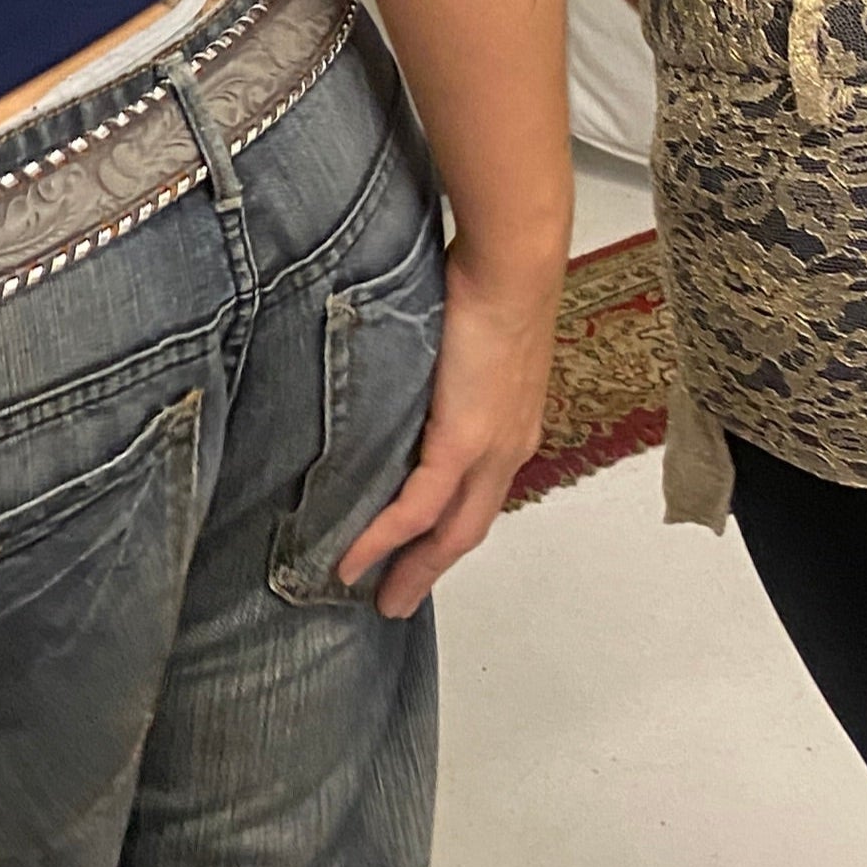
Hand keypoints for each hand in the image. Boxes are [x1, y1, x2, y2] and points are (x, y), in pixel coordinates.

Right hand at [336, 241, 564, 618]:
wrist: (512, 266)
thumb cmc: (488, 280)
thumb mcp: (468, 337)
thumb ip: (447, 369)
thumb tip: (412, 374)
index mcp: (512, 426)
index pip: (479, 495)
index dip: (450, 529)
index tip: (421, 553)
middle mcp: (507, 449)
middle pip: (467, 529)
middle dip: (430, 569)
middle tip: (395, 600)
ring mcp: (488, 451)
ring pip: (448, 532)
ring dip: (411, 570)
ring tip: (378, 599)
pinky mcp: (462, 442)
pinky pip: (418, 507)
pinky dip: (385, 538)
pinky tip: (354, 559)